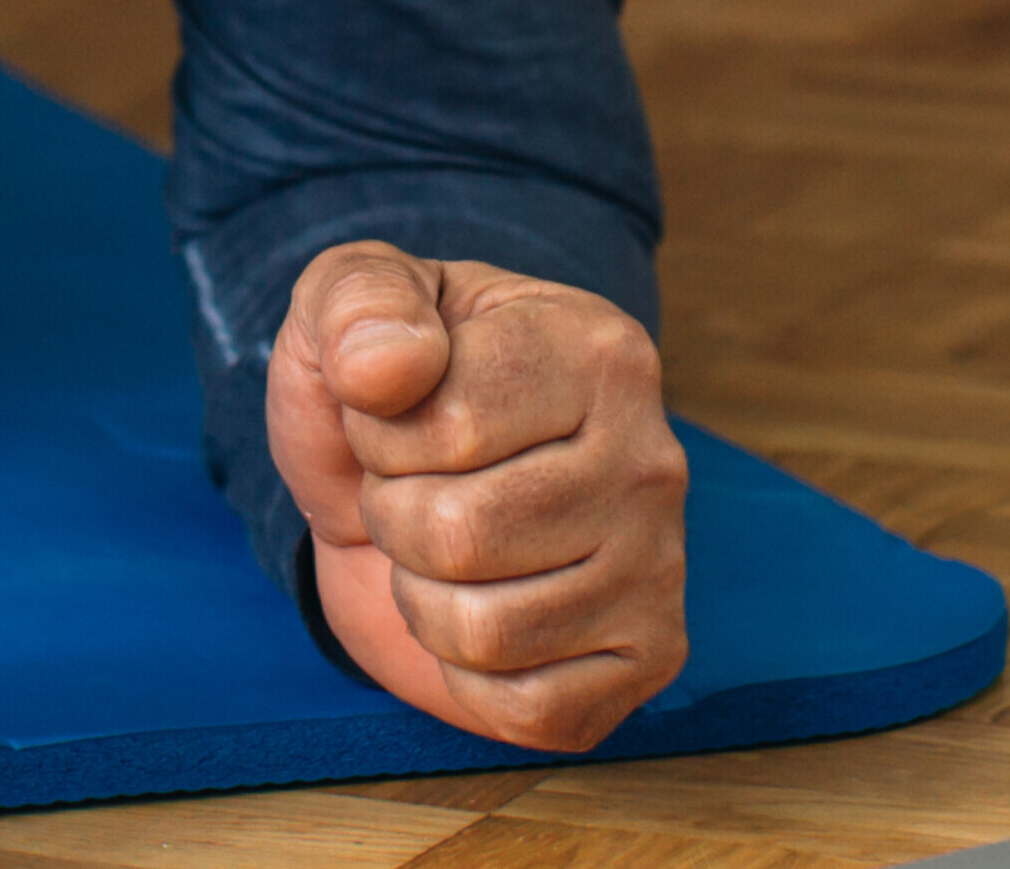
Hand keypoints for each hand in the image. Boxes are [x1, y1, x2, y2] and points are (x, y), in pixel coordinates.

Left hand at [267, 241, 686, 749]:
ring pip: (483, 630)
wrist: (412, 478)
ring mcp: (660, 564)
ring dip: (424, 598)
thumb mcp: (349, 304)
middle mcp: (651, 457)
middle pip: (460, 535)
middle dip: (396, 519)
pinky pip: (524, 707)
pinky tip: (484, 606)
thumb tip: (386, 369)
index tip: (391, 416)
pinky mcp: (651, 656)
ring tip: (445, 548)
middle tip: (415, 490)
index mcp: (594, 348)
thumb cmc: (389, 391)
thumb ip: (357, 302)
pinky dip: (468, 674)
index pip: (447, 425)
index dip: (378, 434)